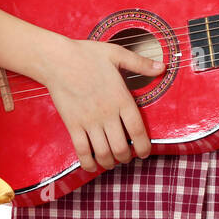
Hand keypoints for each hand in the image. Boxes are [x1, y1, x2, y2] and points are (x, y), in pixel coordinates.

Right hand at [42, 38, 161, 171]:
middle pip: (121, 147)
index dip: (144, 147)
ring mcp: (89, 121)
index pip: (138, 131)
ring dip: (109, 162)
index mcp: (121, 98)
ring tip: (111, 161)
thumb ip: (140, 63)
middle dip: (126, 158)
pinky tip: (92, 165)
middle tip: (127, 157)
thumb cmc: (86, 54)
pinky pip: (82, 151)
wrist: (57, 59)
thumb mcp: (117, 54)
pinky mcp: (72, 124)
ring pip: (103, 153)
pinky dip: (88, 163)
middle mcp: (107, 114)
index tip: (145, 153)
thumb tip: (162, 68)